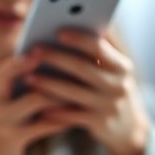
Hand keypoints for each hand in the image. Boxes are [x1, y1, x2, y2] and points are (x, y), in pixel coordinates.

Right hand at [0, 55, 71, 154]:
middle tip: (68, 64)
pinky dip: (61, 119)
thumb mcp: (2, 108)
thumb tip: (44, 68)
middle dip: (41, 68)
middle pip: (15, 78)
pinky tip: (74, 117)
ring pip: (35, 100)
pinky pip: (43, 125)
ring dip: (58, 94)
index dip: (22, 58)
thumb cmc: (2, 131)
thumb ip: (15, 90)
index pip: (3, 68)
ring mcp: (1, 122)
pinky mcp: (13, 139)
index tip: (42, 49)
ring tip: (77, 90)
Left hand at [24, 29, 149, 154]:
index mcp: (122, 66)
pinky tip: (34, 100)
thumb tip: (70, 27)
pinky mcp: (98, 123)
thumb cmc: (110, 89)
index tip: (58, 32)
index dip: (79, 39)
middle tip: (33, 51)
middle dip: (55, 58)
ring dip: (47, 83)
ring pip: (72, 92)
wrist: (128, 127)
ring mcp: (108, 106)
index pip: (100, 48)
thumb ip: (97, 52)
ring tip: (27, 77)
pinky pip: (69, 114)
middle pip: (82, 68)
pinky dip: (51, 107)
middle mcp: (118, 85)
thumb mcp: (112, 71)